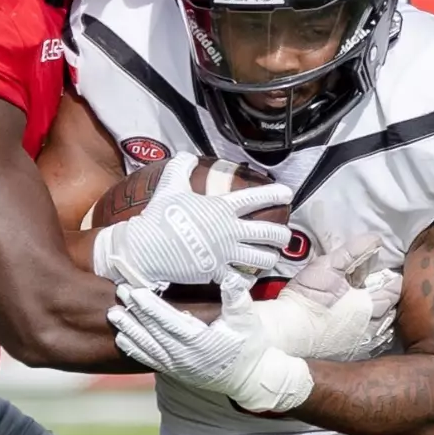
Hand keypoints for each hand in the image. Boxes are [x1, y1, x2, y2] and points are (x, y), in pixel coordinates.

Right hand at [92, 161, 295, 287]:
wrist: (145, 248)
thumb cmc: (158, 216)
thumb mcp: (169, 186)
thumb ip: (181, 167)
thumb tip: (186, 155)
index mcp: (221, 208)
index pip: (256, 198)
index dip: (275, 194)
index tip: (288, 194)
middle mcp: (229, 231)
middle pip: (269, 233)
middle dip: (283, 235)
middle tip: (285, 236)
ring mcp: (224, 254)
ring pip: (262, 259)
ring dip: (270, 258)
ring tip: (270, 257)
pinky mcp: (216, 273)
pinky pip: (242, 279)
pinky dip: (248, 278)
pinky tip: (248, 276)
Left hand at [110, 278, 311, 413]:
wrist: (250, 380)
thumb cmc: (250, 346)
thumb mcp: (248, 321)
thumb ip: (237, 299)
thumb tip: (229, 278)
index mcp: (201, 341)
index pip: (169, 321)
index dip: (150, 306)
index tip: (134, 291)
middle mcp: (186, 356)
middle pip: (154, 332)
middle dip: (135, 313)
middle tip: (118, 294)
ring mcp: (179, 367)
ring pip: (148, 348)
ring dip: (129, 331)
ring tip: (113, 315)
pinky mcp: (176, 373)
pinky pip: (150, 361)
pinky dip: (135, 350)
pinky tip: (122, 339)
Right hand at [253, 235, 401, 360]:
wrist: (286, 334)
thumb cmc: (307, 299)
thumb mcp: (327, 267)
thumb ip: (353, 252)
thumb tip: (375, 239)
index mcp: (372, 303)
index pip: (394, 288)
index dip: (390, 279)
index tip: (384, 275)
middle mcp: (374, 326)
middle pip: (392, 310)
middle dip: (387, 300)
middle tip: (376, 292)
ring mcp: (365, 344)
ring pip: (385, 330)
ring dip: (382, 320)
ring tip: (370, 313)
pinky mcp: (353, 357)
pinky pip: (373, 346)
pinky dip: (372, 338)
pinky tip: (361, 333)